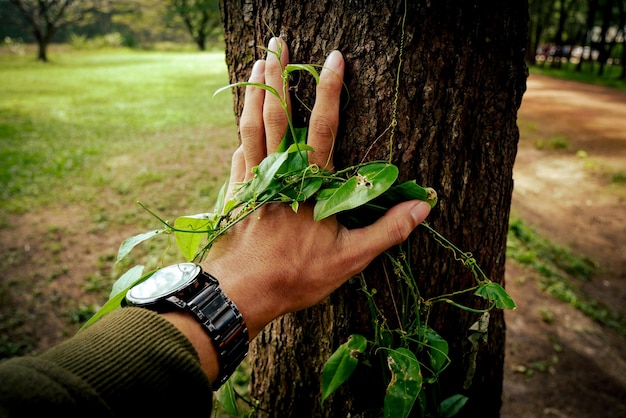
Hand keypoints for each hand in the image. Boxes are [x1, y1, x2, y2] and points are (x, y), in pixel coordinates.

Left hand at [203, 37, 430, 339]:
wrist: (242, 293)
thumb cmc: (298, 276)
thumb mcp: (351, 259)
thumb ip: (387, 230)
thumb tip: (424, 206)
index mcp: (311, 182)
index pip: (323, 126)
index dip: (329, 90)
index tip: (334, 58)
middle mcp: (280, 171)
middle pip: (277, 113)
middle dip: (277, 74)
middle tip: (275, 40)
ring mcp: (253, 178)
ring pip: (252, 125)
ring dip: (255, 92)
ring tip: (255, 63)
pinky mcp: (236, 191)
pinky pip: (240, 152)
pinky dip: (243, 131)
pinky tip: (245, 119)